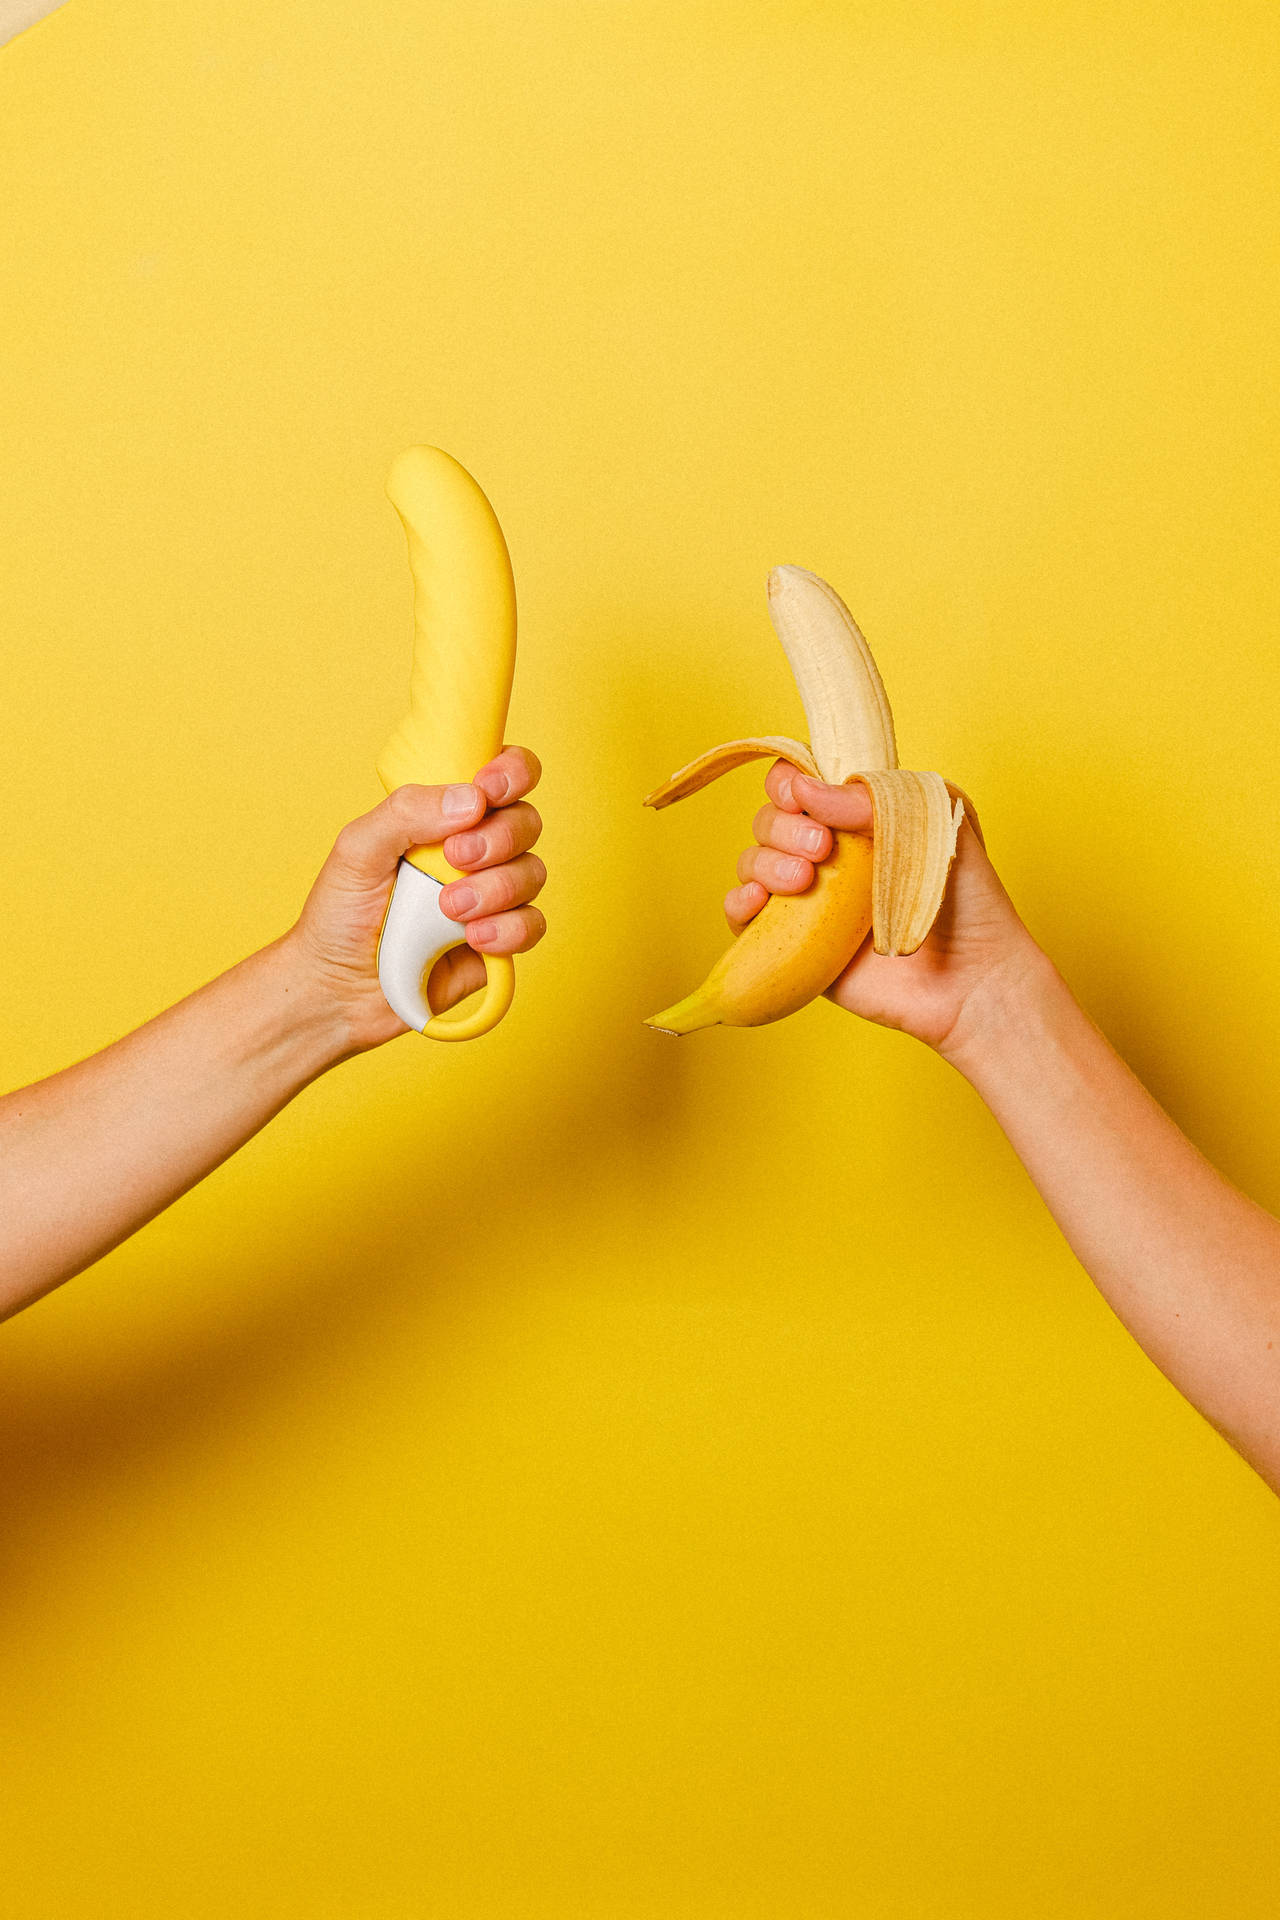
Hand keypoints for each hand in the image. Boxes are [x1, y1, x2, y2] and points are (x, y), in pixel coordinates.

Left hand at [287, 745, 545, 1053]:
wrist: (337, 991)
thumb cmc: (340, 916)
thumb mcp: (357, 850)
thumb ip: (407, 812)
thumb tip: (471, 800)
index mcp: (444, 817)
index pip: (501, 775)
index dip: (511, 772)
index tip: (489, 790)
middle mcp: (476, 851)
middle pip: (526, 822)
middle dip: (498, 839)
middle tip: (456, 858)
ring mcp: (491, 897)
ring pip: (532, 873)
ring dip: (496, 889)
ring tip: (448, 911)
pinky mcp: (500, 943)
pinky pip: (533, 925)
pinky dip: (509, 930)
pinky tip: (472, 940)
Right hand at [724, 760, 1044, 1057]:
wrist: (973, 980)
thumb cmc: (970, 898)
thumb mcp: (936, 821)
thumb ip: (874, 797)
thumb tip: (804, 791)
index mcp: (859, 816)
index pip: (802, 782)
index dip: (788, 781)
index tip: (799, 795)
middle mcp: (829, 855)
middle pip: (771, 820)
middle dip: (783, 826)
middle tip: (822, 848)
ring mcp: (809, 901)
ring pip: (752, 862)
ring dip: (763, 861)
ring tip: (802, 881)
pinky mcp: (794, 947)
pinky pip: (743, 918)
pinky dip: (737, 903)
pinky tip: (758, 901)